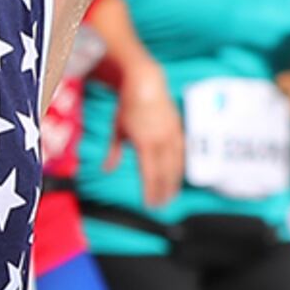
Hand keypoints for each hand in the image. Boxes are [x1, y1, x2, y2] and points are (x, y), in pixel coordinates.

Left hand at [107, 76, 183, 207]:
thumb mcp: (117, 130)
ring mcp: (173, 135)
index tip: (149, 204)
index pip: (150, 174)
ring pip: (177, 165)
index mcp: (145, 143)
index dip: (151, 191)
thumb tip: (106, 170)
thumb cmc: (128, 106)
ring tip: (170, 196)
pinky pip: (182, 153)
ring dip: (174, 183)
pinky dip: (180, 167)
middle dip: (163, 192)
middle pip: (165, 174)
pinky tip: (178, 177)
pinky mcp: (179, 129)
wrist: (145, 83)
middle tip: (160, 206)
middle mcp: (161, 141)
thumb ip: (114, 152)